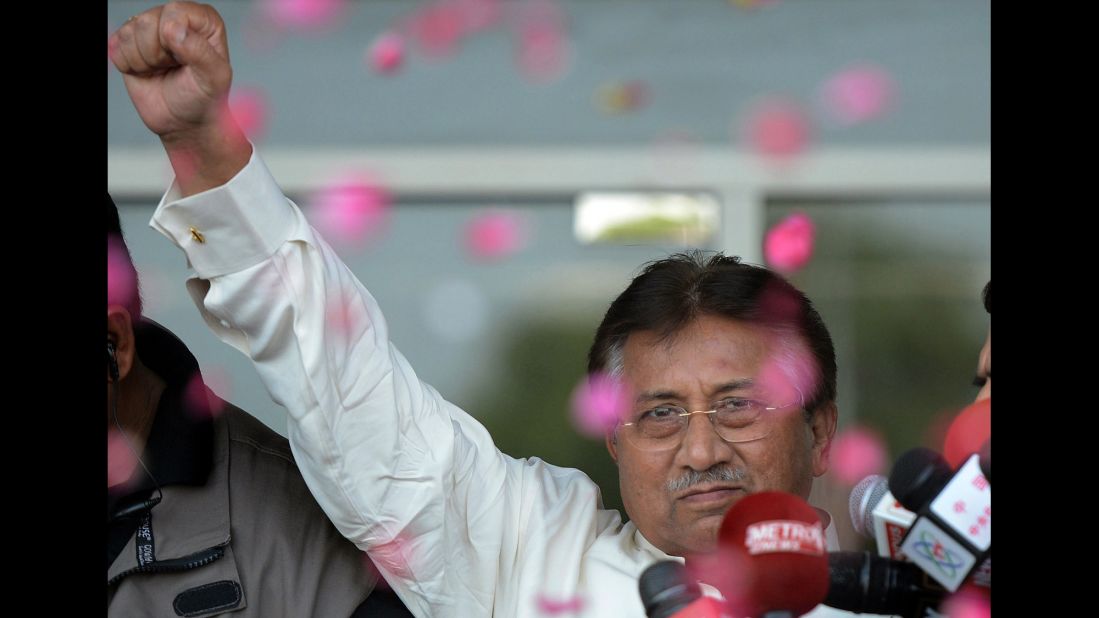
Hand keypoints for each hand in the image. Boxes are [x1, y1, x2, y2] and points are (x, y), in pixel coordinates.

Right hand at [109, 2, 249, 195]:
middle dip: (157, 53)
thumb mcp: (214, 78)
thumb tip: (173, 28)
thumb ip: (200, 51)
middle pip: (147, 21)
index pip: (174, 12)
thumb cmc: (204, 99)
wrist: (184, 122)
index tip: (185, 60)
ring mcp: (151, 29)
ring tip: (161, 70)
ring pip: (129, 32)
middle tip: (173, 68)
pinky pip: (115, 45)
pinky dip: (129, 65)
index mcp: (203, 20)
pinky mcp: (129, 43)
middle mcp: (176, 18)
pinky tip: (146, 72)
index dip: (174, 38)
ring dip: (143, 61)